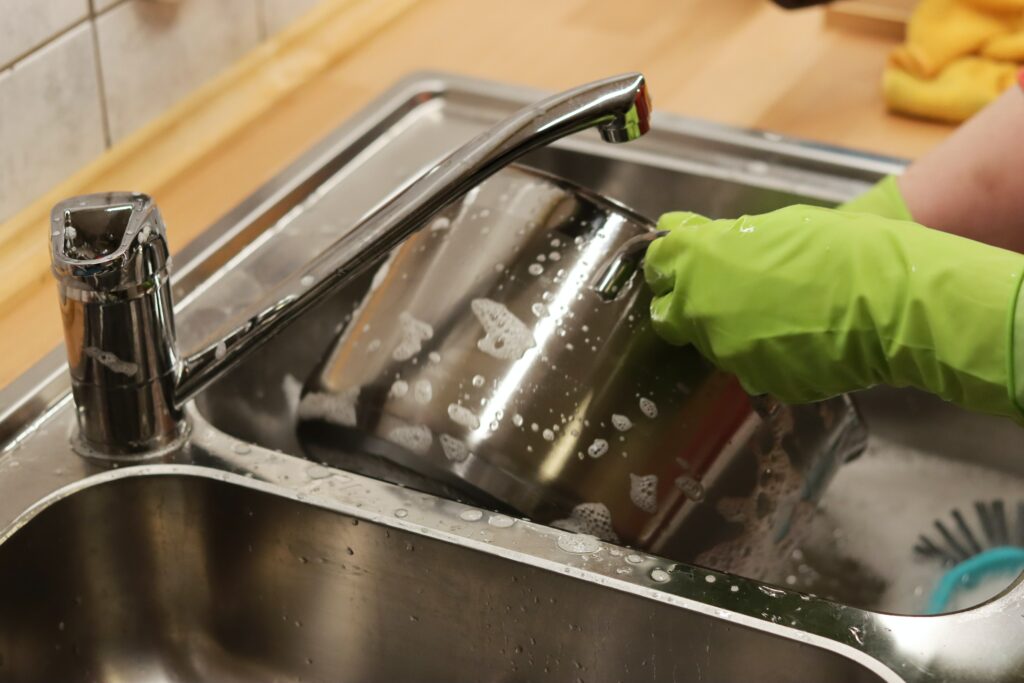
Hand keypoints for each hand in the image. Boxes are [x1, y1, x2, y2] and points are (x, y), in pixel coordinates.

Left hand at [643, 205, 1023, 420]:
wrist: (889, 300)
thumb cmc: (837, 248)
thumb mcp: (772, 225)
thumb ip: (718, 237)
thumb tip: (685, 231)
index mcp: (697, 261)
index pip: (656, 263)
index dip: (669, 262)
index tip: (683, 261)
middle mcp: (699, 310)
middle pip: (667, 313)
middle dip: (685, 303)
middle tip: (720, 291)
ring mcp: (725, 352)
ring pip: (709, 343)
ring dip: (726, 329)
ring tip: (774, 312)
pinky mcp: (758, 381)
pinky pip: (749, 367)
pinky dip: (763, 354)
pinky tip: (796, 337)